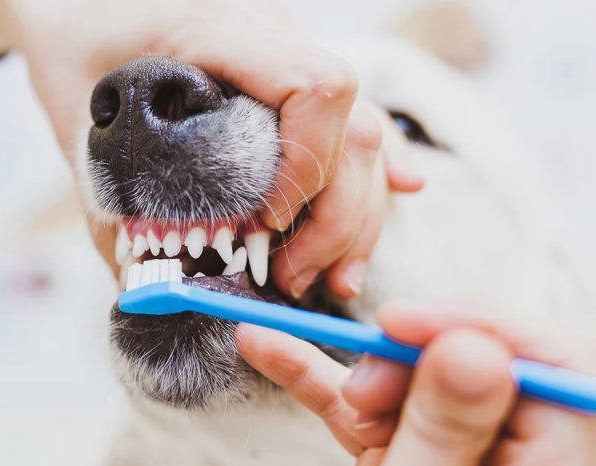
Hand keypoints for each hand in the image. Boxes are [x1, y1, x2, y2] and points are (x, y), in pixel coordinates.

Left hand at [0, 0, 422, 296]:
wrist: (76, 5)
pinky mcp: (289, 78)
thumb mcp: (80, 132)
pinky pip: (353, 119)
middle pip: (351, 126)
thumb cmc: (70, 56)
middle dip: (336, 218)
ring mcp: (287, 57)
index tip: (268, 225)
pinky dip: (375, 165)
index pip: (314, 87)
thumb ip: (113, 212)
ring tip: (329, 277)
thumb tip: (153, 297)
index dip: (308, 167)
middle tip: (290, 279)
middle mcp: (271, 37)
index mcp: (220, 30)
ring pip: (363, 133)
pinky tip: (401, 191)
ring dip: (356, 213)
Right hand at [237, 303, 595, 464]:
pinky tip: (268, 348)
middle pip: (477, 364)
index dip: (480, 327)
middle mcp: (504, 455)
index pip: (549, 366)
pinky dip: (314, 381)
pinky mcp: (400, 454)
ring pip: (414, 378)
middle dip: (410, 359)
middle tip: (366, 389)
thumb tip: (475, 347)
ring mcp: (449, 452)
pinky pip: (363, 409)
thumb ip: (451, 431)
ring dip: (363, 374)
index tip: (402, 325)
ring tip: (334, 390)